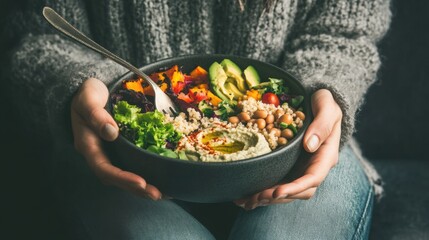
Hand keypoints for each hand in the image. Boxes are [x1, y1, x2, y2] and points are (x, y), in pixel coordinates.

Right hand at [71, 78, 161, 199]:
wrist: (90, 91)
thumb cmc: (88, 94)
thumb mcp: (88, 99)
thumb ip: (96, 115)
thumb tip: (111, 132)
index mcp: (88, 145)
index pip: (104, 168)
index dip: (122, 178)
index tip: (141, 182)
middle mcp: (98, 154)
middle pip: (116, 179)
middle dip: (136, 189)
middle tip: (157, 194)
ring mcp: (109, 153)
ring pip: (124, 176)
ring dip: (141, 187)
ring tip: (162, 193)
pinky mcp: (120, 150)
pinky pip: (131, 165)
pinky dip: (145, 174)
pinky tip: (160, 179)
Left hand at [233, 89, 341, 209]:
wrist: (318, 102)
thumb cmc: (324, 103)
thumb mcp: (327, 107)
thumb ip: (322, 125)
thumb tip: (310, 145)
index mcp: (325, 156)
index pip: (312, 179)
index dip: (294, 188)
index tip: (277, 192)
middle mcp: (313, 167)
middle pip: (297, 191)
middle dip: (276, 197)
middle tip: (254, 197)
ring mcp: (301, 168)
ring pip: (286, 192)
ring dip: (266, 199)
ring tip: (245, 201)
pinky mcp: (289, 167)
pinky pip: (277, 184)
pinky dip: (262, 192)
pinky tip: (245, 196)